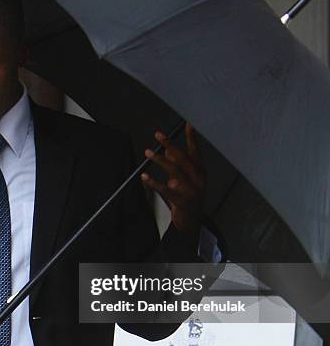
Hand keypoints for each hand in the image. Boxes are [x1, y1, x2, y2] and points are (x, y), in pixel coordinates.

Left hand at [141, 123, 205, 244]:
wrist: (191, 221)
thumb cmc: (187, 196)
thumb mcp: (184, 178)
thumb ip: (177, 164)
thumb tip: (168, 149)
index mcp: (201, 171)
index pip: (196, 151)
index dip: (191, 137)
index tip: (187, 124)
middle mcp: (199, 179)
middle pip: (183, 158)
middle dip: (170, 144)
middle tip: (158, 135)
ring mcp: (192, 190)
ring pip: (175, 171)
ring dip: (160, 160)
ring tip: (148, 152)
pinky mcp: (182, 201)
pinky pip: (165, 189)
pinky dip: (154, 182)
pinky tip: (144, 176)